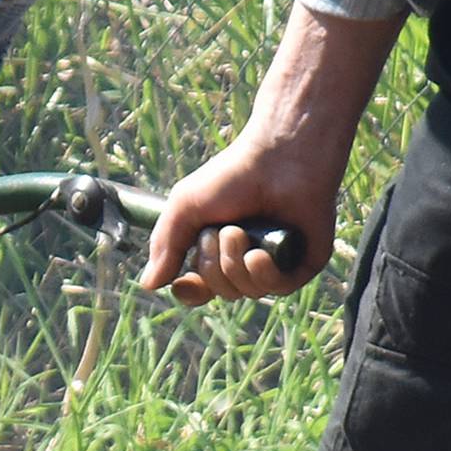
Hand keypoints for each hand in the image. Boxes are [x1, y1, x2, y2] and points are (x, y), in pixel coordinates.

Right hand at [137, 133, 342, 306]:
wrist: (278, 158)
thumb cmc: (233, 175)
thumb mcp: (185, 206)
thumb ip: (165, 245)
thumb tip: (148, 285)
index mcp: (217, 249)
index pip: (199, 290)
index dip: (191, 291)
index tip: (185, 281)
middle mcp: (246, 260)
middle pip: (221, 292)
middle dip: (213, 264)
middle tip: (223, 229)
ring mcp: (275, 263)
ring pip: (247, 292)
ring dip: (236, 264)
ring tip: (243, 232)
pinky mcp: (302, 264)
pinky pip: (277, 290)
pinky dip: (264, 273)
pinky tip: (261, 253)